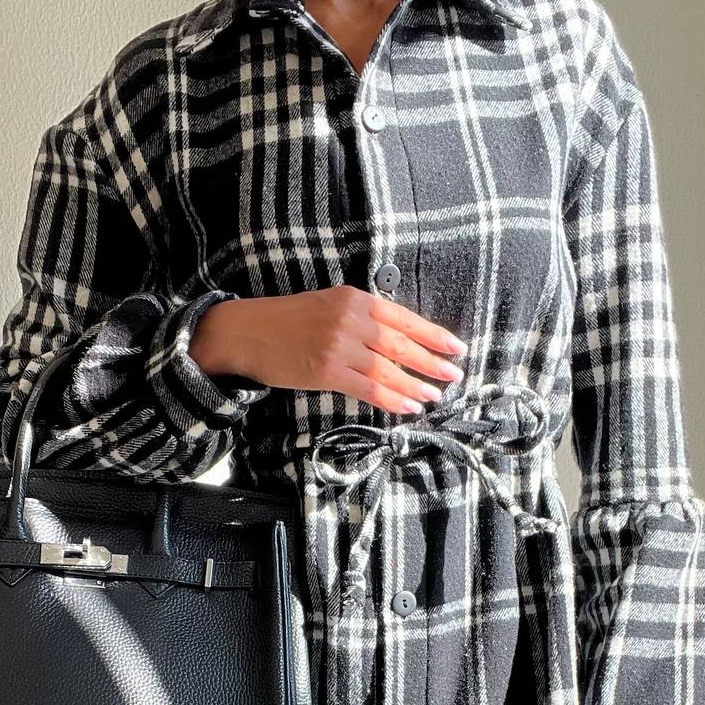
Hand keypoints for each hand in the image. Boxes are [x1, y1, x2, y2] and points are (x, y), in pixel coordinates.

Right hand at [189, 286, 468, 415]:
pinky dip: (392, 399)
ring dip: (415, 385)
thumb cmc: (289, 321)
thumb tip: (398, 339)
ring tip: (434, 395)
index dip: (433, 335)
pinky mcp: (327, 371)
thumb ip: (362, 317)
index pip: (404, 318)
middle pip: (401, 344)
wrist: (248, 332)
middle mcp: (350, 319)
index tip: (456, 348)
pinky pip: (368, 388)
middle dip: (431, 362)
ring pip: (388, 369)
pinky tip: (408, 406)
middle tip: (454, 375)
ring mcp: (338, 346)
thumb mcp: (330, 305)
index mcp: (355, 299)